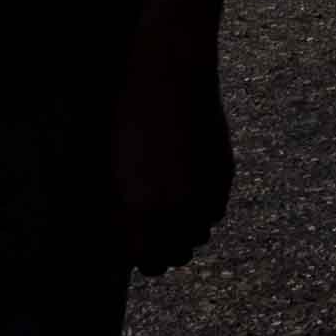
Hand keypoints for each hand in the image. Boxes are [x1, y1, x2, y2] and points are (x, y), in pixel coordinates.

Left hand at [109, 34, 233, 275]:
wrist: (170, 76)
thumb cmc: (128, 114)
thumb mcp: (111, 164)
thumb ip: (118, 205)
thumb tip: (122, 231)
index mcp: (140, 209)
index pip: (141, 259)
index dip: (133, 253)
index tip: (127, 244)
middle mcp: (176, 210)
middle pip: (171, 258)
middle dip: (159, 250)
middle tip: (147, 233)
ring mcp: (204, 195)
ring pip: (196, 238)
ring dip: (182, 231)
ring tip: (167, 210)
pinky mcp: (224, 179)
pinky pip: (213, 213)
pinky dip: (202, 209)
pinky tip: (188, 189)